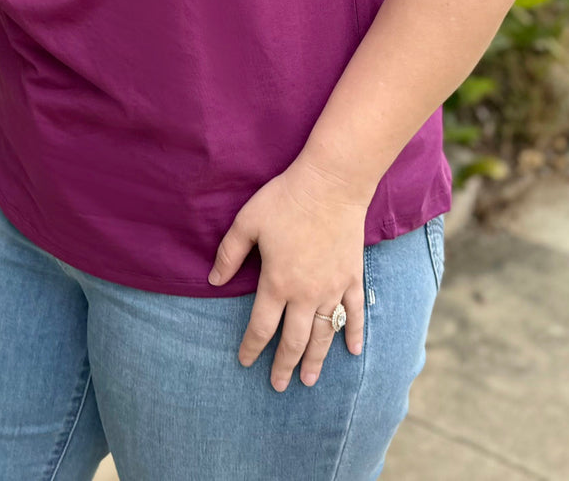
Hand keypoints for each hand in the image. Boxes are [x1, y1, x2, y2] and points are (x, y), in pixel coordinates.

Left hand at [207, 160, 370, 390]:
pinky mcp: (352, 277)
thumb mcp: (247, 222)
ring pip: (323, 334)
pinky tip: (352, 352)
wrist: (331, 184)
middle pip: (294, 340)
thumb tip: (214, 280)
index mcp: (277, 283)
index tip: (245, 361)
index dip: (252, 347)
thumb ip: (230, 253)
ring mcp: (332, 288)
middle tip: (278, 385)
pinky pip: (355, 313)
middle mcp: (306, 294)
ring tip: (309, 380)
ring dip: (316, 360)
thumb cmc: (285, 199)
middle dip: (284, 365)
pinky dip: (354, 334)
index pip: (261, 327)